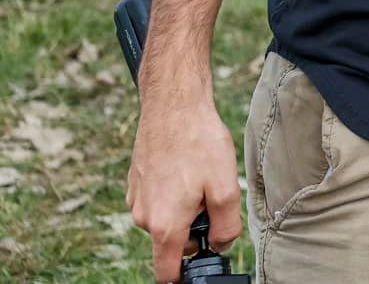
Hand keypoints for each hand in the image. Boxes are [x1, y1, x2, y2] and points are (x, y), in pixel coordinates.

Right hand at [127, 95, 241, 281]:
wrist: (173, 107)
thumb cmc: (199, 144)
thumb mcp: (226, 188)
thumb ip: (226, 225)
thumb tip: (222, 244)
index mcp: (165, 225)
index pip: (166, 272)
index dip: (184, 275)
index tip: (201, 262)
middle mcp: (144, 218)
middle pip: (173, 241)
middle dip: (194, 228)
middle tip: (211, 197)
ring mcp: (136, 200)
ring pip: (167, 218)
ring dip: (185, 206)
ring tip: (199, 174)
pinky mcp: (136, 184)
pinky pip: (159, 199)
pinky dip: (174, 191)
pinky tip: (185, 166)